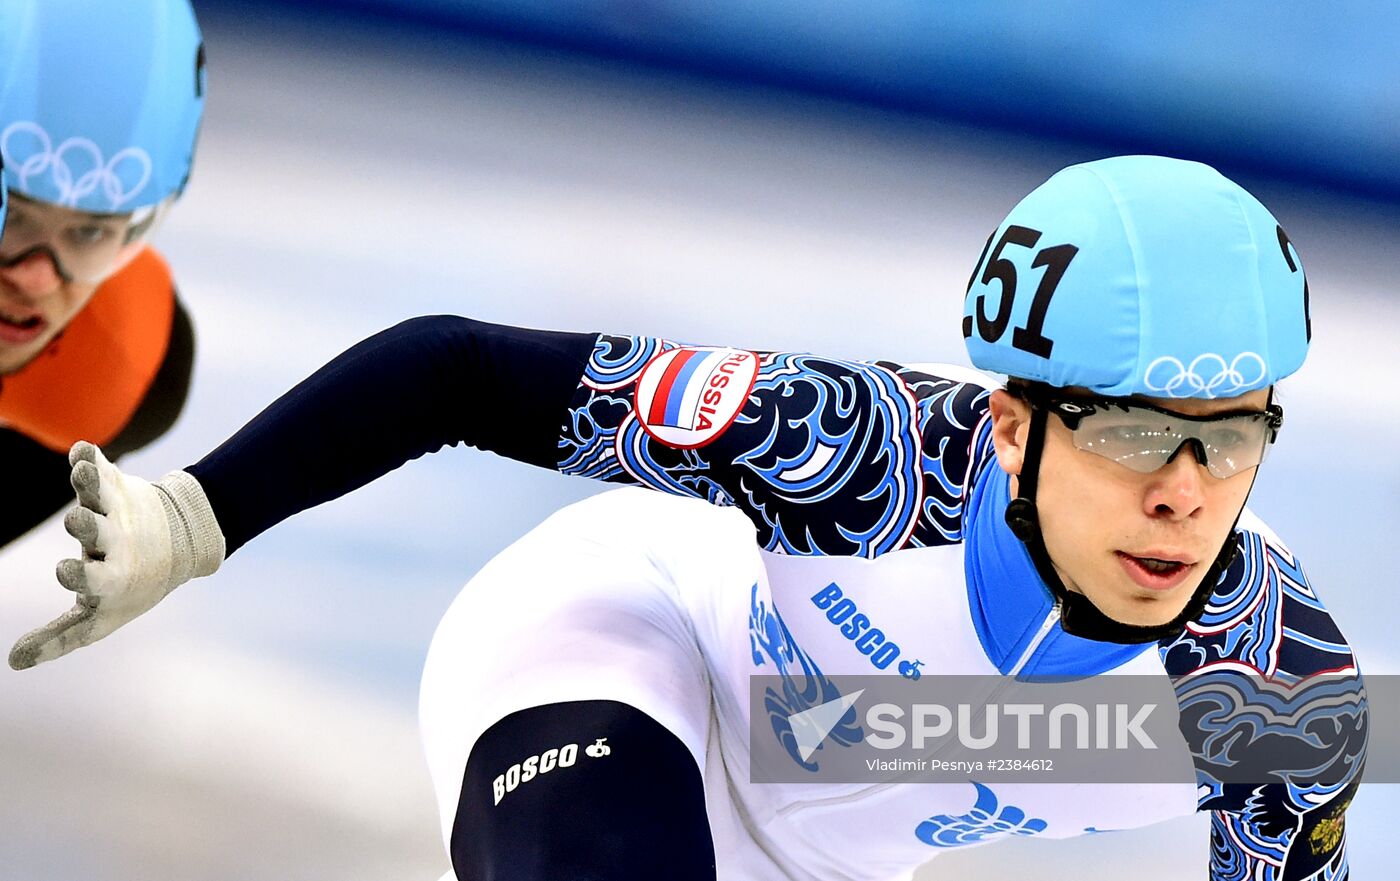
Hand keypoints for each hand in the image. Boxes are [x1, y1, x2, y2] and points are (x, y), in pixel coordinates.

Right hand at [9, 442, 223, 669]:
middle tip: (77, 519)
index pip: (92, 579)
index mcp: (109, 578)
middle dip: (86, 528)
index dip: (79, 577)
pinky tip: (82, 448)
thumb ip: (58, 638)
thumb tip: (13, 663)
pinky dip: (92, 457)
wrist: (180, 544)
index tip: (64, 571)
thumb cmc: (130, 589)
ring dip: (89, 485)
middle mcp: (111, 545)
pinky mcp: (115, 488)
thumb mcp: (98, 618)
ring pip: (100, 498)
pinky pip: (103, 470)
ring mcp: (113, 514)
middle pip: (97, 534)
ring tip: (83, 470)